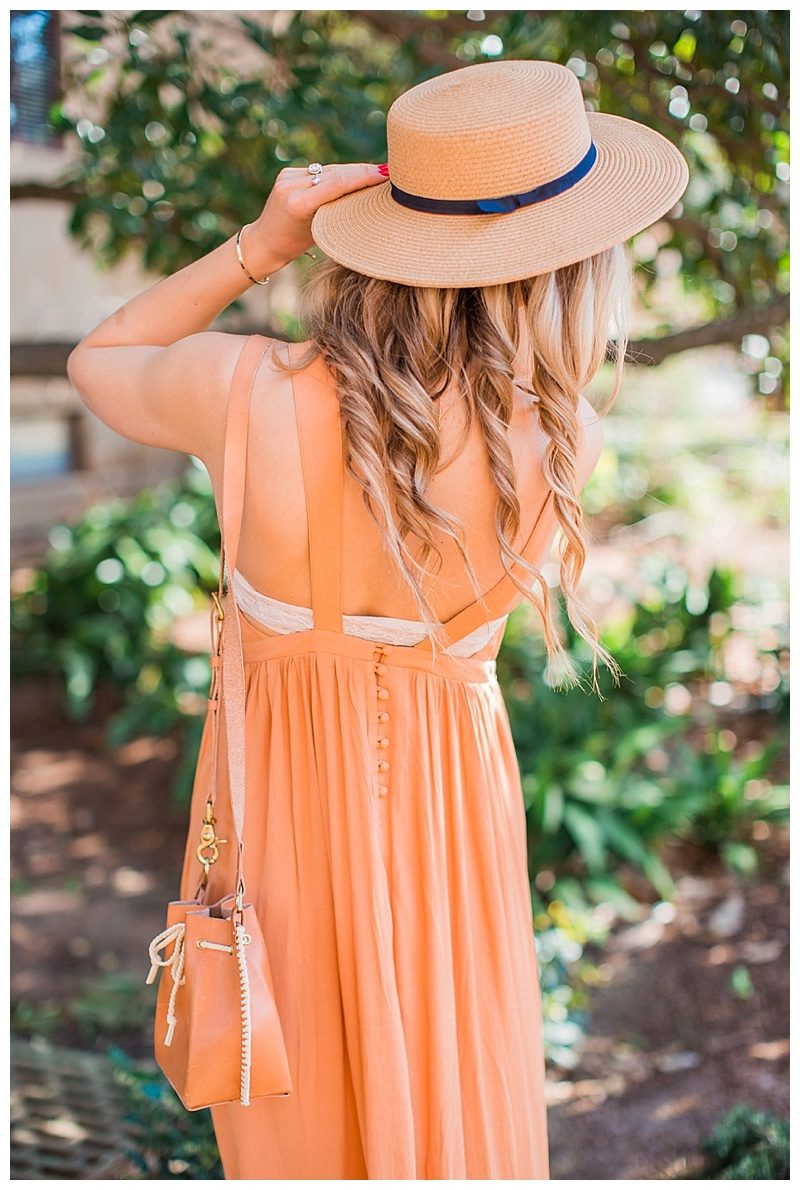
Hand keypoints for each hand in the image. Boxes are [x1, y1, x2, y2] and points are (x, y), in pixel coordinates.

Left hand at [243, 162, 388, 273]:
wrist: (265, 241)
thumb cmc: (295, 245)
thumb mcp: (320, 232)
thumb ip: (338, 210)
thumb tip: (368, 193)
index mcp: (298, 204)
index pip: (337, 183)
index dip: (363, 176)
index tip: (386, 173)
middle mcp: (291, 186)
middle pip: (335, 173)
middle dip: (362, 171)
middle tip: (388, 171)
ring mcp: (288, 177)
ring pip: (329, 170)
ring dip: (352, 172)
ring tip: (376, 173)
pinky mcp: (287, 173)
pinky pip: (319, 171)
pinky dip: (337, 175)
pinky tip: (353, 176)